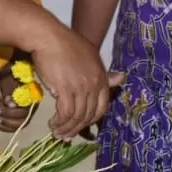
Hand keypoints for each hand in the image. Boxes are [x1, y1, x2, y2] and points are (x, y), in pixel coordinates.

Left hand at [0, 68, 30, 132]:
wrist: (11, 77)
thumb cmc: (8, 78)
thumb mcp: (6, 82)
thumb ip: (8, 92)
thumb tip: (9, 103)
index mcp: (31, 94)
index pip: (24, 107)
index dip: (11, 111)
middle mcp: (33, 105)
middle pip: (23, 118)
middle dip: (7, 118)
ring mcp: (29, 112)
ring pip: (21, 124)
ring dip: (6, 124)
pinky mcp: (23, 117)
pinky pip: (17, 127)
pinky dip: (7, 127)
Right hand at [31, 24, 123, 139]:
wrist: (48, 37)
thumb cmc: (65, 45)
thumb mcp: (90, 57)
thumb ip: (104, 73)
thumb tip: (123, 77)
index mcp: (101, 76)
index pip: (102, 106)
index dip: (91, 120)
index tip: (80, 126)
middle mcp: (94, 83)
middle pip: (89, 114)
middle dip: (77, 128)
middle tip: (66, 135)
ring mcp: (80, 86)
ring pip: (77, 116)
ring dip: (67, 127)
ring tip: (57, 132)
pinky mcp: (65, 88)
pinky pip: (66, 112)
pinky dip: (60, 121)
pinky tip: (53, 123)